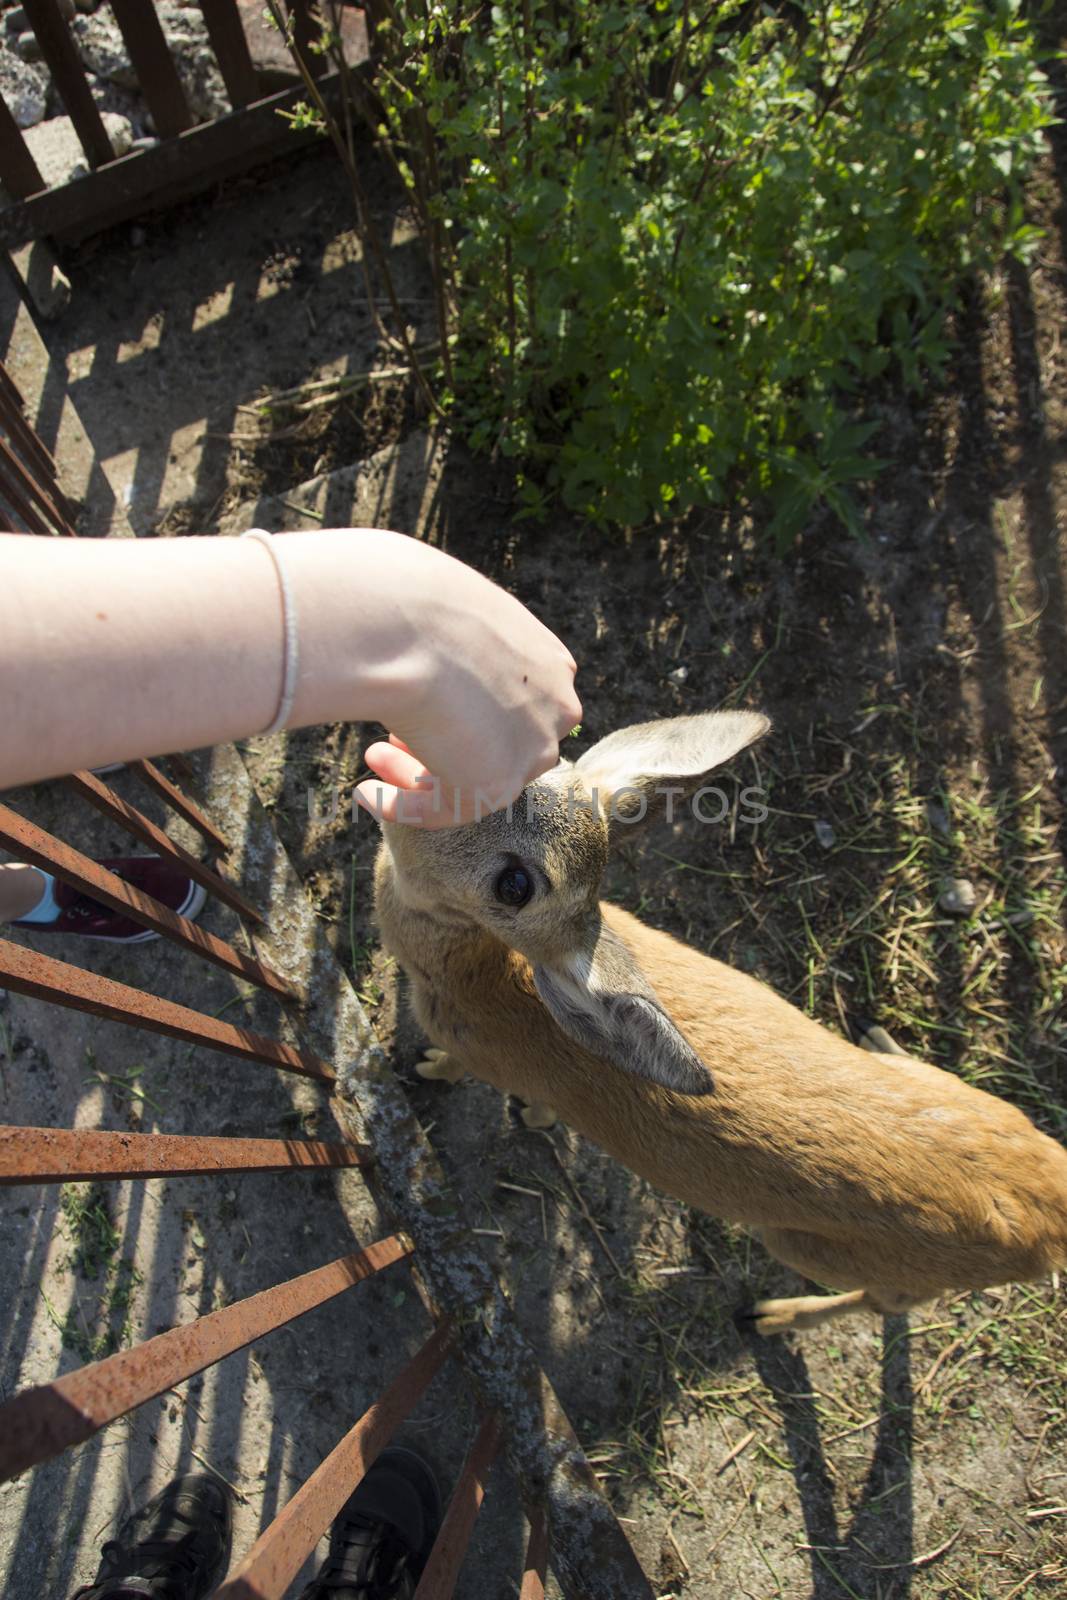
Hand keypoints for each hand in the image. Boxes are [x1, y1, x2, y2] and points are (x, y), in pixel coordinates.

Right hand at [346, 534, 580, 825]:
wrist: (404, 624)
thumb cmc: (410, 601)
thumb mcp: (446, 609)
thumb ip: (449, 641)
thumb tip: (416, 644)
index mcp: (549, 661)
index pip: (510, 700)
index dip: (461, 708)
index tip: (418, 705)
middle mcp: (553, 707)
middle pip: (494, 742)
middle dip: (441, 741)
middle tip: (391, 738)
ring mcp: (532, 748)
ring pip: (472, 776)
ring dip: (417, 774)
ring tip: (373, 758)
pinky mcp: (496, 785)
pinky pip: (445, 808)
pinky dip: (403, 806)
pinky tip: (366, 795)